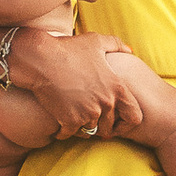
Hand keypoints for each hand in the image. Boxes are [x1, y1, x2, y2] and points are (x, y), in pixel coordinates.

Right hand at [9, 28, 146, 134]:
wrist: (40, 59)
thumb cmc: (68, 48)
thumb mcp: (96, 41)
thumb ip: (116, 45)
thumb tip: (130, 49)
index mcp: (117, 87)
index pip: (135, 117)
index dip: (127, 123)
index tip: (115, 122)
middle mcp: (106, 103)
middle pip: (109, 128)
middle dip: (99, 125)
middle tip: (87, 118)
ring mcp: (88, 113)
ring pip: (89, 131)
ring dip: (81, 126)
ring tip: (73, 116)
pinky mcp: (70, 120)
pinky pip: (70, 134)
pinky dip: (63, 130)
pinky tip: (58, 120)